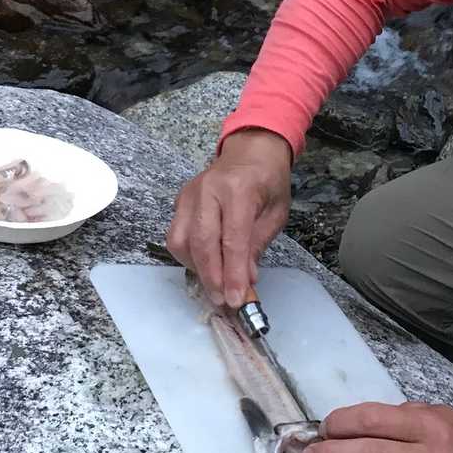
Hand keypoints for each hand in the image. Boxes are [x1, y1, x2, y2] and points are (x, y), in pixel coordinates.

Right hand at [167, 128, 292, 307]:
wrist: (251, 150)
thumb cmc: (268, 181)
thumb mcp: (276, 213)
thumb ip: (257, 245)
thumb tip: (246, 280)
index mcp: (239, 189)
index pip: (233, 239)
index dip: (233, 274)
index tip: (237, 300)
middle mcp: (208, 190)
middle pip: (202, 242)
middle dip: (212, 278)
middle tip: (222, 302)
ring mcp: (189, 195)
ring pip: (181, 241)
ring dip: (197, 269)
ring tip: (215, 284)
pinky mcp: (180, 201)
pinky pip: (176, 235)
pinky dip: (188, 256)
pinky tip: (205, 265)